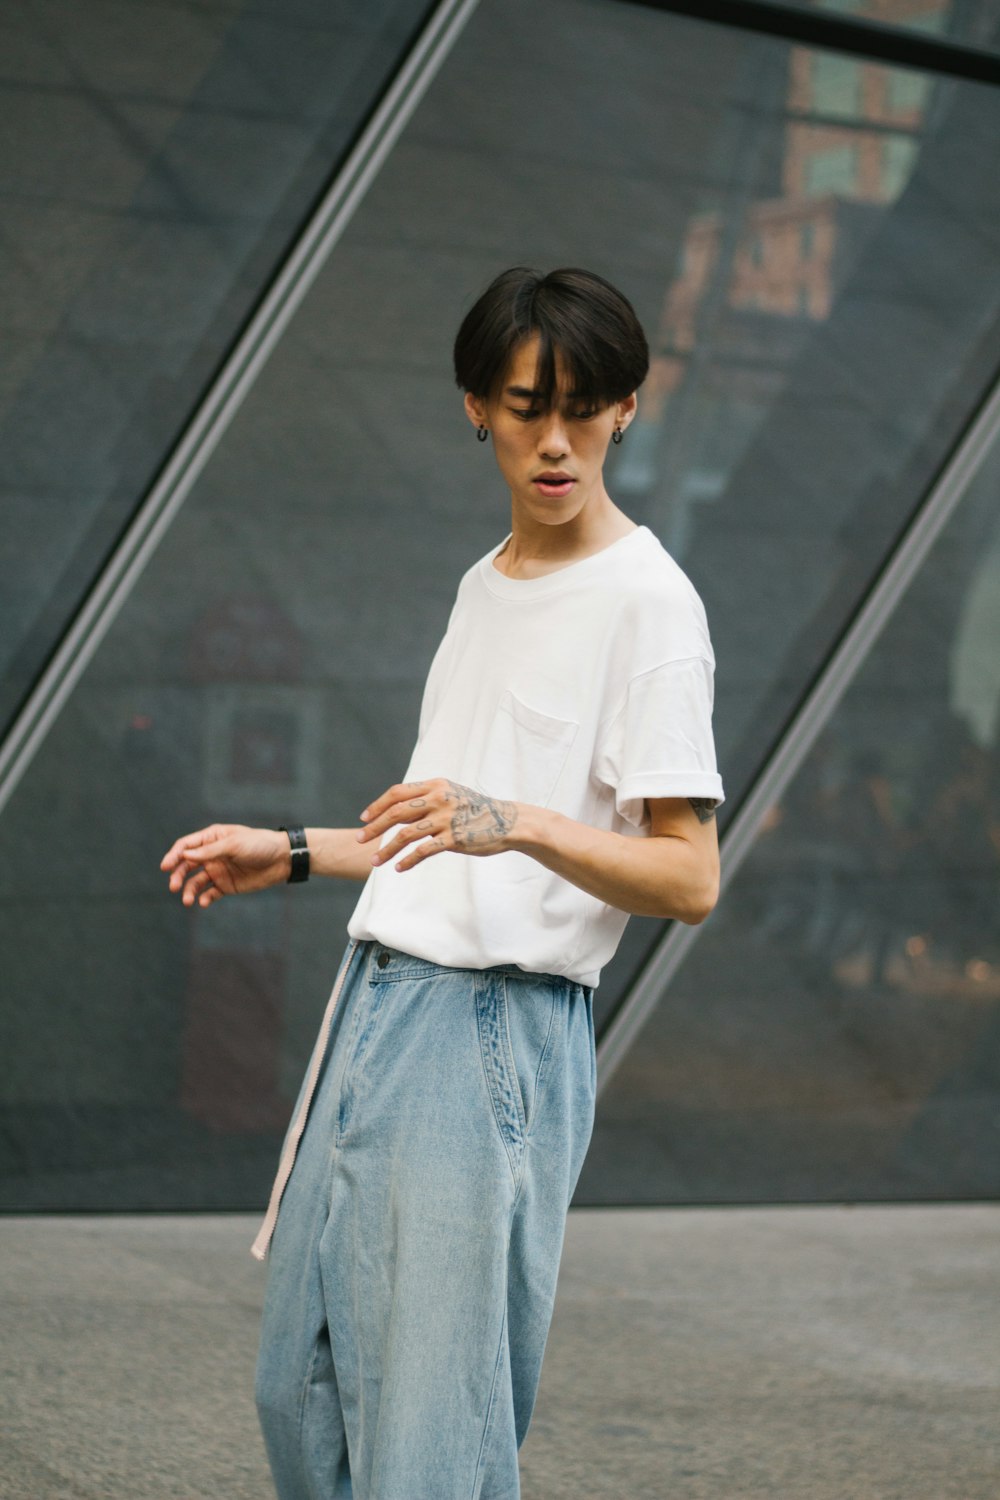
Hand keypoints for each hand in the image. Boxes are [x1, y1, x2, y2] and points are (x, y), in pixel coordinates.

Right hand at [160, 823, 290, 907]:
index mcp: (211, 838)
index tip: (165, 867)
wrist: (282, 860)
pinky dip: (204, 898)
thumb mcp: (233, 845)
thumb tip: (185, 855)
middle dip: (177, 876)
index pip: (186, 846)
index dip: (174, 855)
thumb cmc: (258, 845)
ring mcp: (218, 870)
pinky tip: (204, 902)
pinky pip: (210, 893)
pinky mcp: (226, 885)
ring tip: (187, 900)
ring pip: (195, 882)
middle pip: (186, 865)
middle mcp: (211, 855)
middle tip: (173, 887)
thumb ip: (210, 852)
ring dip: (189, 891)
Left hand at [357, 780, 518, 871]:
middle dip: (374, 827)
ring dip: (387, 849)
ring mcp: (446, 819)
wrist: (509, 821)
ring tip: (375, 861)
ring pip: (406, 834)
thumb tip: (398, 811)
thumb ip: (427, 800)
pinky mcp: (455, 838)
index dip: (378, 805)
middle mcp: (439, 799)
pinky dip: (408, 860)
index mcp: (436, 785)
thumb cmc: (476, 810)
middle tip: (359, 840)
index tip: (364, 819)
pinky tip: (399, 868)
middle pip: (396, 812)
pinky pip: (424, 851)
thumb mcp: (451, 796)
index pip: (398, 793)